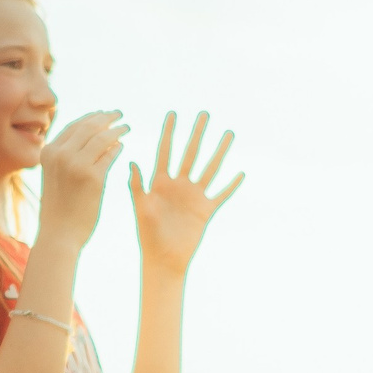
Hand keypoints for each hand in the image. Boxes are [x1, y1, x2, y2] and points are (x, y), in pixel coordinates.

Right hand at [38, 109, 128, 246]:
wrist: (58, 234)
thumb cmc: (59, 208)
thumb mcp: (55, 175)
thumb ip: (66, 156)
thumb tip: (91, 137)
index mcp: (48, 152)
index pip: (73, 126)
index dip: (90, 117)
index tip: (103, 114)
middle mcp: (60, 155)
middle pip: (88, 127)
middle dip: (106, 117)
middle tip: (119, 114)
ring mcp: (76, 165)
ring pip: (101, 138)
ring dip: (116, 130)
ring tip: (126, 127)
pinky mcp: (93, 177)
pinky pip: (110, 156)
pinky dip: (117, 148)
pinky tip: (122, 146)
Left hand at [130, 110, 241, 276]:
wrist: (163, 259)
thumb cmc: (147, 235)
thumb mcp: (140, 208)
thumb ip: (137, 185)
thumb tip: (131, 161)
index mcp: (160, 182)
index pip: (165, 150)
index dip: (169, 132)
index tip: (173, 113)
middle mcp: (178, 185)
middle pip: (190, 153)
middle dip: (197, 133)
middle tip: (204, 113)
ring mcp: (194, 196)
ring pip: (210, 168)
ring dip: (219, 151)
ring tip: (228, 133)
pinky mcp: (206, 210)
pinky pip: (221, 194)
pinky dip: (231, 185)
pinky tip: (241, 172)